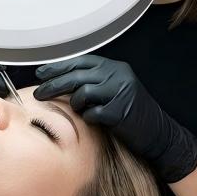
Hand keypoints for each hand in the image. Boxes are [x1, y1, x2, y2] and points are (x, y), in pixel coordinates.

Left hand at [33, 55, 196, 182]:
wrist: (158, 134)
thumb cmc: (131, 114)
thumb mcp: (114, 90)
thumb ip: (93, 82)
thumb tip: (59, 81)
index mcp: (115, 68)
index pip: (80, 62)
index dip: (58, 67)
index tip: (41, 74)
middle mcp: (118, 76)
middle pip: (77, 76)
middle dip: (53, 85)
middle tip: (38, 93)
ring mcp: (120, 92)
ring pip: (82, 93)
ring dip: (76, 104)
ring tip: (80, 110)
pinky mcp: (120, 112)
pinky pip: (92, 113)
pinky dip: (89, 118)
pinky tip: (96, 120)